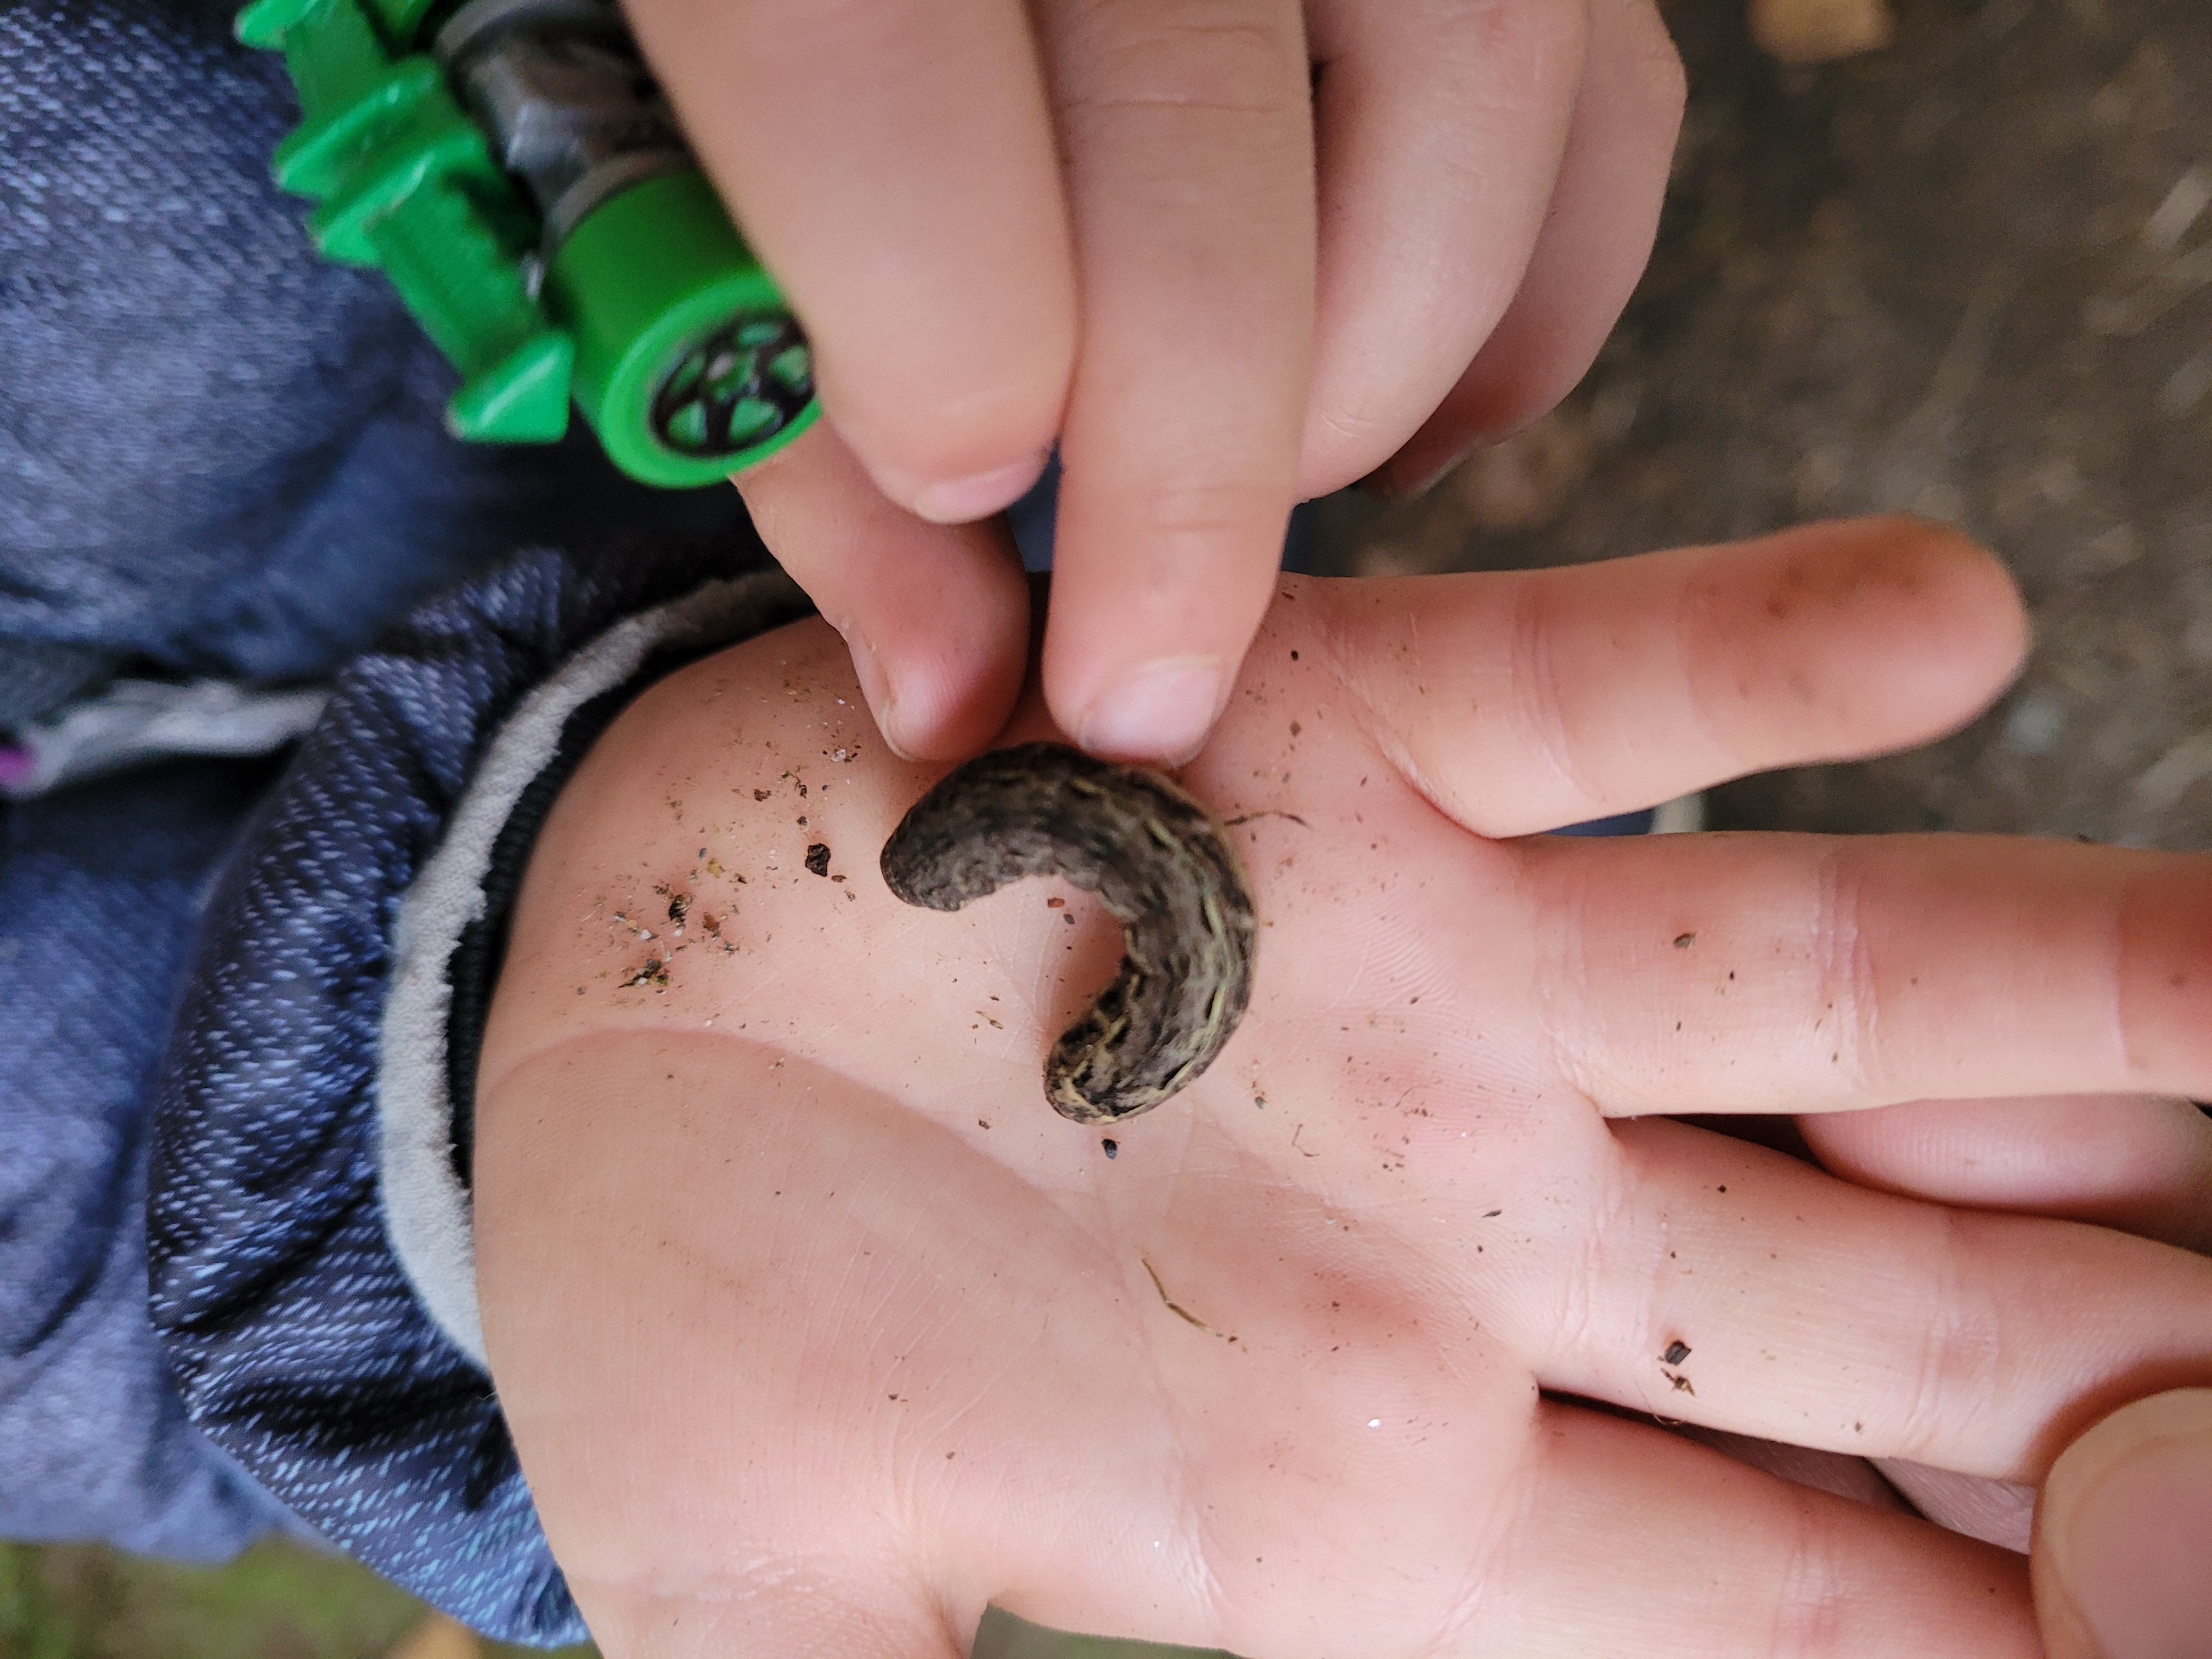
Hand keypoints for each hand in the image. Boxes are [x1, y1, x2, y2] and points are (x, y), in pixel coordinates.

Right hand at [474, 518, 2211, 1656]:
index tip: (2197, 1616)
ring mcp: (1425, 969)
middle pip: (1919, 1312)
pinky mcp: (1328, 740)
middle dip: (2158, 1346)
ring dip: (2087, 993)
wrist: (573, 1034)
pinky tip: (1945, 622)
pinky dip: (1772, 653)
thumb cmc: (685, 1327)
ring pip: (1840, 986)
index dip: (2028, 1639)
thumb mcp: (779, 1622)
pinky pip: (1606, 693)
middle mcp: (1466, 1222)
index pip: (1804, 1611)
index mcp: (1377, 1482)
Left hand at [619, 0, 1685, 763]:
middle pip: (1199, 136)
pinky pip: (1606, 124)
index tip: (956, 492)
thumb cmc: (786, 67)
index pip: (870, 69)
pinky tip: (1382, 416)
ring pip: (1464, 108)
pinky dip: (1511, 326)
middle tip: (1133, 668)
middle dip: (1177, 475)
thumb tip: (949, 699)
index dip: (929, 344)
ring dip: (1359, 391)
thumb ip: (796, 428)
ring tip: (1245, 487)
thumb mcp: (697, 199)